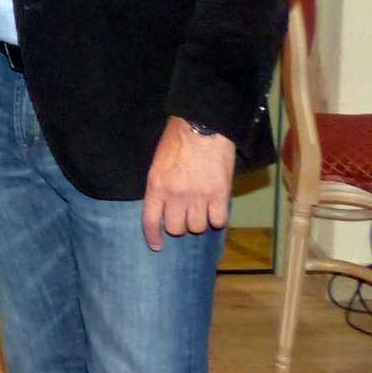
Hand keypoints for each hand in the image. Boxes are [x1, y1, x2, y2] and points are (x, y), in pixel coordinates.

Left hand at [141, 116, 235, 249]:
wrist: (203, 126)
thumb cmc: (176, 140)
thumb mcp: (157, 163)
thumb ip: (159, 186)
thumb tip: (163, 208)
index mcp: (156, 185)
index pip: (151, 221)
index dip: (153, 237)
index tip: (157, 246)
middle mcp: (176, 195)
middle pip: (177, 229)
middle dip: (179, 225)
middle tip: (184, 215)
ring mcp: (199, 196)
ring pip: (198, 227)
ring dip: (199, 221)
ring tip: (200, 209)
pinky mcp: (220, 195)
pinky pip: (218, 221)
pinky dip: (217, 218)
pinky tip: (215, 208)